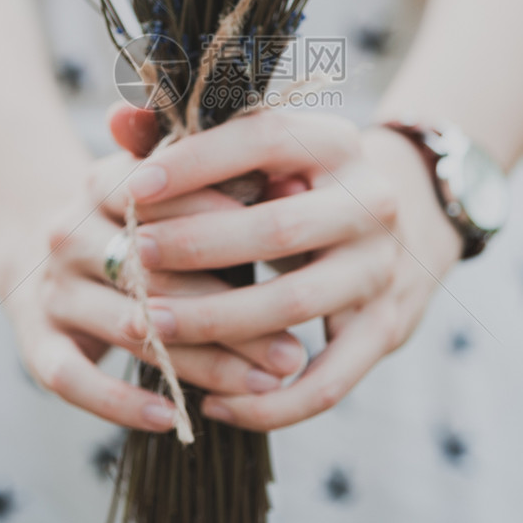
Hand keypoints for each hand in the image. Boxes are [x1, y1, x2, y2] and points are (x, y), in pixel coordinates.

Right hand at [0, 142, 306, 431]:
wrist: (39, 251)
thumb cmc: (144, 227)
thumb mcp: (176, 197)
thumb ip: (231, 187)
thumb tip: (297, 185)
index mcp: (103, 183)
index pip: (161, 197)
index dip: (221, 217)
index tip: (287, 244)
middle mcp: (69, 233)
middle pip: (153, 274)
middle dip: (230, 314)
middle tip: (293, 350)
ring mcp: (51, 290)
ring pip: (129, 329)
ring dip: (201, 363)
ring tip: (264, 385)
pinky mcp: (36, 342)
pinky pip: (73, 379)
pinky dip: (120, 405)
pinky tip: (173, 418)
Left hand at [116, 108, 461, 430]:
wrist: (407, 220)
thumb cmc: (301, 180)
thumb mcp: (263, 148)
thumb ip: (188, 135)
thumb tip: (115, 117)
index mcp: (335, 143)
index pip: (265, 141)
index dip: (197, 164)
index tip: (134, 189)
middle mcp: (369, 202)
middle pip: (277, 230)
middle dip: (196, 246)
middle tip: (133, 257)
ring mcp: (381, 270)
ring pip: (293, 308)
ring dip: (216, 323)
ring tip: (153, 325)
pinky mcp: (386, 330)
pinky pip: (328, 383)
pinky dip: (269, 406)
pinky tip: (213, 406)